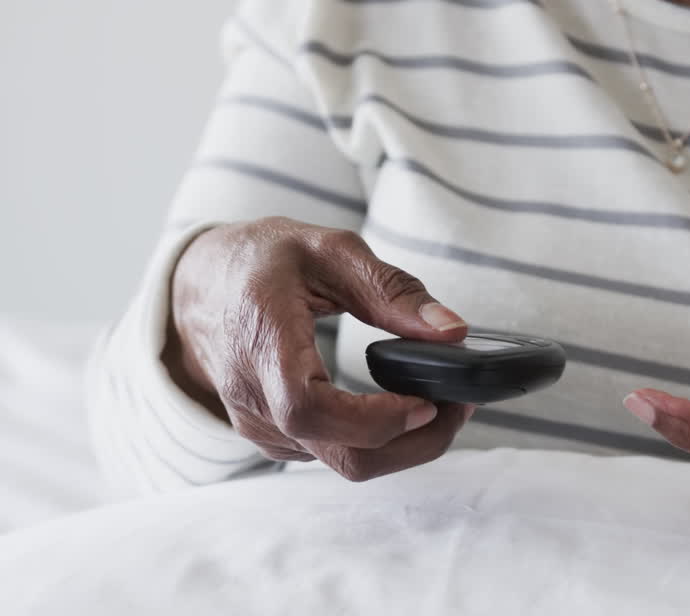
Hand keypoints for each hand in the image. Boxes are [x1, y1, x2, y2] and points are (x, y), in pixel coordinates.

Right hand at [164, 217, 473, 481]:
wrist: (203, 285)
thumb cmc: (264, 262)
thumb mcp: (330, 251)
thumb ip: (393, 290)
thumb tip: (453, 330)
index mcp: (263, 342)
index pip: (309, 408)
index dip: (374, 419)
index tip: (427, 402)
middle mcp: (255, 397)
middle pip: (342, 456)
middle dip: (415, 442)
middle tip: (460, 405)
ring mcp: (262, 425)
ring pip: (344, 463)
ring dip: (404, 444)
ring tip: (441, 400)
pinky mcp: (275, 436)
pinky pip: (333, 454)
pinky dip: (378, 440)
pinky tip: (402, 406)